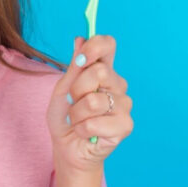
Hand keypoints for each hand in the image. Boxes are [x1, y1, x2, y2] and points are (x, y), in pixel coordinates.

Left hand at [46, 35, 133, 173]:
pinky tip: (85, 132)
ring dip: (76, 114)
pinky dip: (82, 129)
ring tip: (78, 120)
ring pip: (93, 101)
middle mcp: (117, 84)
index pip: (107, 45)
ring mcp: (124, 104)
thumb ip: (73, 67)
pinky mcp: (125, 125)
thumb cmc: (64, 116)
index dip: (95, 47)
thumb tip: (79, 39)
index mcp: (102, 70)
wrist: (66, 146)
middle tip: (72, 102)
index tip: (81, 59)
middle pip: (99, 72)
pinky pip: (95, 123)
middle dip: (76, 89)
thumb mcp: (62, 89)